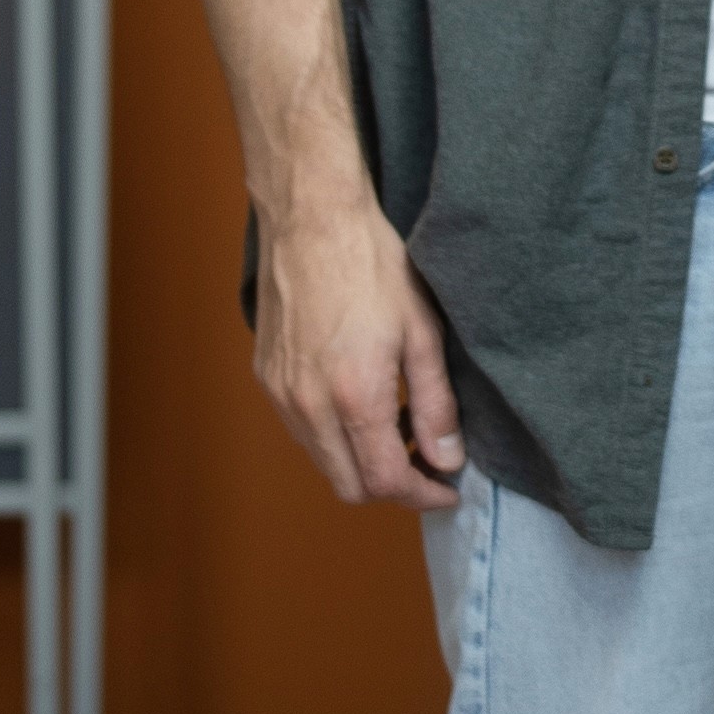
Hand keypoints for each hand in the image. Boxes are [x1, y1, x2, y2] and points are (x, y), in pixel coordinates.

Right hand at [253, 191, 468, 509]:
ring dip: (360, 462)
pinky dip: (333, 436)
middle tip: (426, 463)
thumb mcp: (422, 333)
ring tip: (398, 426)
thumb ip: (435, 405)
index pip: (386, 481)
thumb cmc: (372, 265)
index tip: (447, 488)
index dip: (422, 494)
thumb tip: (447, 458)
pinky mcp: (266, 376)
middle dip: (391, 488)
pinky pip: (301, 430)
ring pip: (323, 461)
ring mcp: (280, 393)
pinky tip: (361, 404)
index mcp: (354, 397)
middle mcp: (308, 405)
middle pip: (349, 486)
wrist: (312, 219)